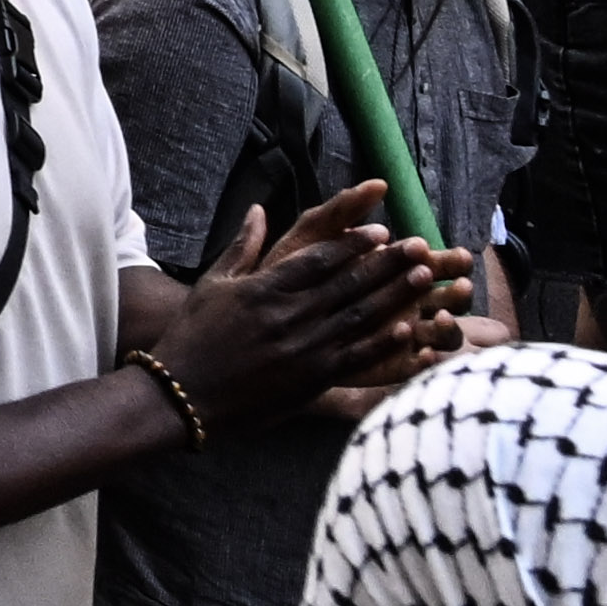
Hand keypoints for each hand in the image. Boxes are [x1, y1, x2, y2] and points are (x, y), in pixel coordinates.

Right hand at [129, 176, 453, 423]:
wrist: (182, 396)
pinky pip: (356, 358)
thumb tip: (258, 210)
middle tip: (418, 247)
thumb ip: (241, 247)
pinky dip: (384, 344)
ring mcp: (302, 349)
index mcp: (263, 289)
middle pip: (348, 283)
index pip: (319, 259)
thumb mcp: (212, 285)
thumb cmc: (193, 337)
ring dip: (395, 296)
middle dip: (387, 263)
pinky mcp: (311, 380)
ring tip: (424, 279)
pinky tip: (409, 331)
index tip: (382, 232)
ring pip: (359, 316)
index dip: (354, 243)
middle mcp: (288, 316)